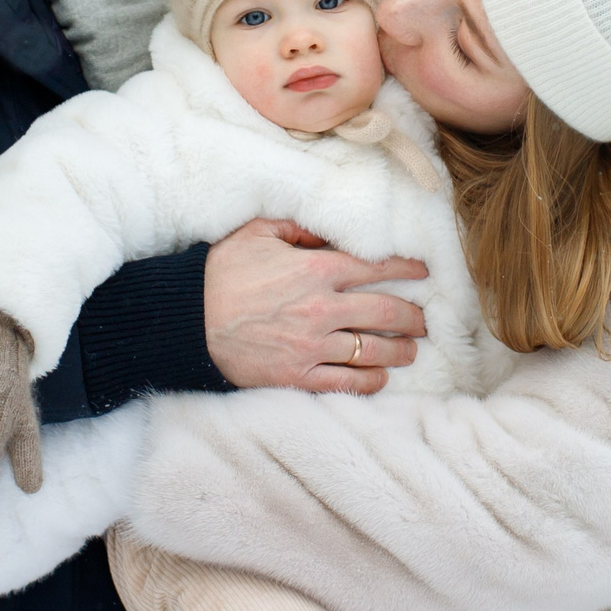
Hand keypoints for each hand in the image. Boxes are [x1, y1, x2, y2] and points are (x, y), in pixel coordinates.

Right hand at [202, 218, 426, 393]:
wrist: (187, 321)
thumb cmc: (221, 273)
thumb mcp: (257, 232)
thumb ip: (298, 228)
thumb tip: (327, 233)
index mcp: (316, 270)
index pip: (377, 269)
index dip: (407, 270)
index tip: (424, 273)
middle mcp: (322, 308)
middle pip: (386, 313)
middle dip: (413, 316)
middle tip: (423, 319)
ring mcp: (312, 346)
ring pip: (374, 351)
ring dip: (400, 351)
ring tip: (411, 350)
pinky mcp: (298, 376)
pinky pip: (346, 382)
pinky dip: (369, 381)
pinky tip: (380, 378)